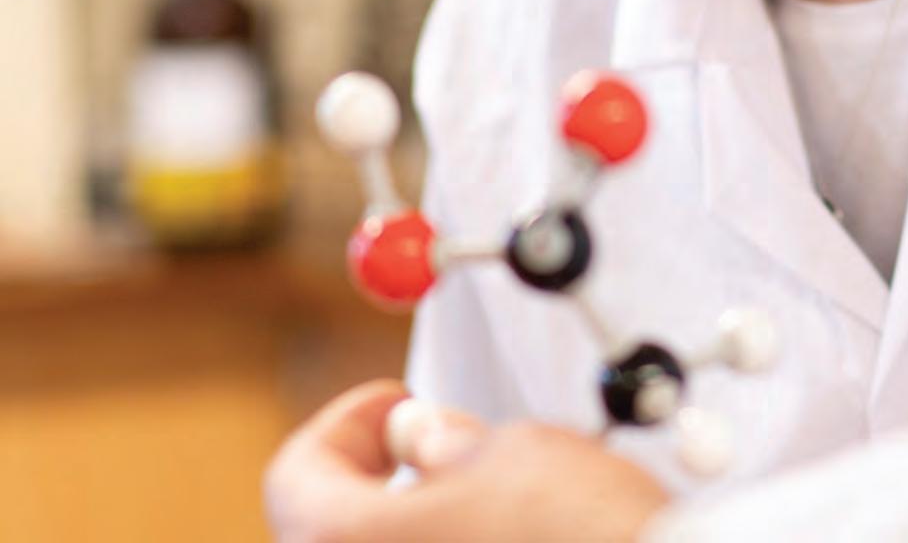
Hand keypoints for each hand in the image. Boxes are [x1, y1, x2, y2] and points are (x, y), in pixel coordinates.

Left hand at [264, 379, 670, 542]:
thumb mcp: (517, 454)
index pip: (297, 477)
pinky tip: (519, 541)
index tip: (395, 402)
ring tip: (493, 500)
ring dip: (418, 530)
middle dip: (379, 482)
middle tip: (437, 445)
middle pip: (330, 535)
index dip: (345, 424)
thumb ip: (447, 442)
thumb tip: (421, 437)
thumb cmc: (586, 538)